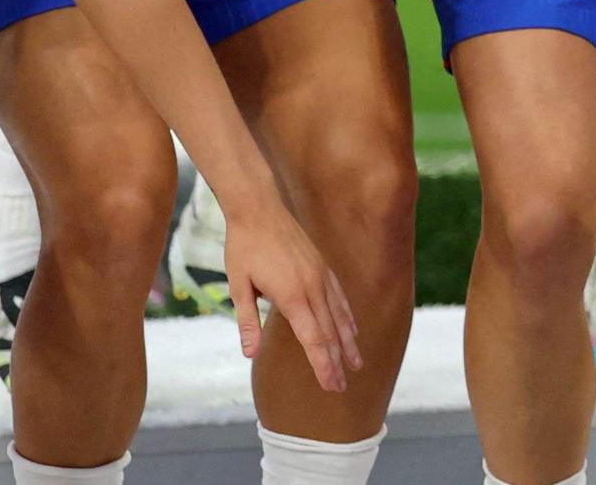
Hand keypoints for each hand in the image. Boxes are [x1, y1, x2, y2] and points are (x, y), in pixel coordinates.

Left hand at [214, 190, 360, 392]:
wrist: (259, 208)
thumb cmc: (243, 248)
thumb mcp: (238, 287)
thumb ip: (247, 321)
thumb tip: (251, 354)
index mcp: (291, 296)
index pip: (313, 339)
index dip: (322, 365)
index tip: (331, 385)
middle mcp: (312, 288)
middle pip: (330, 332)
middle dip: (336, 361)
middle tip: (342, 386)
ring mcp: (320, 276)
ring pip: (339, 316)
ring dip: (348, 342)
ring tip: (356, 362)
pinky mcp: (322, 267)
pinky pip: (339, 298)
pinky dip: (347, 317)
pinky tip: (351, 328)